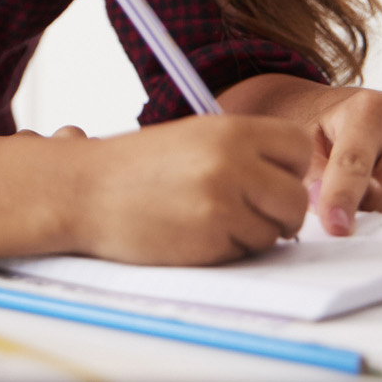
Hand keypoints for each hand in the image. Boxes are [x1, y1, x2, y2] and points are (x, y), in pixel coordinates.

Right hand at [71, 114, 310, 264]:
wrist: (82, 190)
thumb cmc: (136, 167)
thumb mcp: (193, 138)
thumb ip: (243, 151)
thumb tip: (293, 182)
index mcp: (229, 128)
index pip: (299, 147)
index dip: (289, 168)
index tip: (268, 178)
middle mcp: (231, 159)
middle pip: (295, 198)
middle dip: (279, 213)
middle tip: (247, 212)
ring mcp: (222, 199)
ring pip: (274, 231)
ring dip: (251, 234)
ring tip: (208, 219)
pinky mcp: (209, 236)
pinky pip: (245, 253)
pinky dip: (226, 250)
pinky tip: (193, 233)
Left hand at [222, 77, 381, 235]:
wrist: (360, 110)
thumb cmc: (333, 131)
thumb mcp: (308, 145)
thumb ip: (312, 179)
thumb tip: (328, 213)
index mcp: (368, 108)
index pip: (354, 165)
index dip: (343, 200)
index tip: (337, 229)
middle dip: (371, 216)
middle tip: (356, 207)